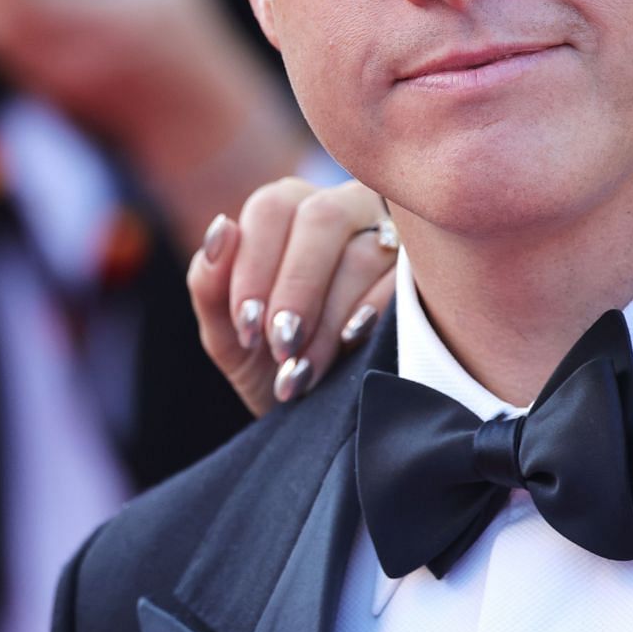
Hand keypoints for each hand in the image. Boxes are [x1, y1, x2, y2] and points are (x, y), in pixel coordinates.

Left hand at [188, 178, 396, 418]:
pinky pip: (402, 283)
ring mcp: (388, 238)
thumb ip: (209, 283)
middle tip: (281, 344)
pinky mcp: (423, 278)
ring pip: (362, 253)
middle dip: (296, 287)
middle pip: (322, 218)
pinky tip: (350, 342)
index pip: (270, 210)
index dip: (255, 267)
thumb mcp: (227, 333)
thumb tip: (222, 229)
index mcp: (286, 211)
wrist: (317, 422)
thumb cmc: (267, 363)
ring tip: (304, 369)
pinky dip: (372, 313)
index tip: (246, 327)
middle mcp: (340, 209)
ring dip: (328, 316)